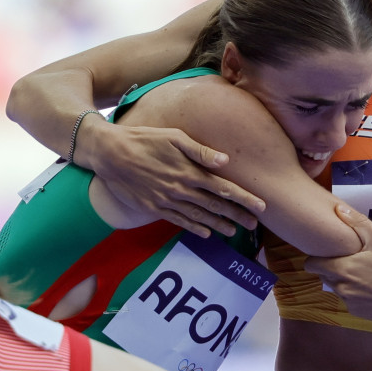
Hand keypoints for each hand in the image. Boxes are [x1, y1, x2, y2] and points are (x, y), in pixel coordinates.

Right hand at [87, 123, 264, 236]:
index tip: (261, 206)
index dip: (244, 198)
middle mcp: (181, 189)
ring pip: (199, 217)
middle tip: (254, 224)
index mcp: (189, 171)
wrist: (110, 153)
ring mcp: (167, 201)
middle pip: (215, 205)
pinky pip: (178, 221)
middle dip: (237, 215)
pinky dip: (194, 228)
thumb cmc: (145, 139)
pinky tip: (206, 233)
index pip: (223, 188)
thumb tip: (225, 161)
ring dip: (219, 225)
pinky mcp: (154, 207)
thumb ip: (201, 151)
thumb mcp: (174, 137)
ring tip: (235, 231)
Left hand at [304, 205, 371, 323]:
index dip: (315, 258)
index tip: (326, 253)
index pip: (311, 265)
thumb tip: (337, 209)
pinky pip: (351, 301)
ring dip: (345, 281)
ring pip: (338, 289)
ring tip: (365, 273)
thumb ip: (356, 222)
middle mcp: (340, 288)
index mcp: (341, 269)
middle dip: (333, 268)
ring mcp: (349, 303)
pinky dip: (357, 294)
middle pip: (324, 276)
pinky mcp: (359, 313)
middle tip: (351, 260)